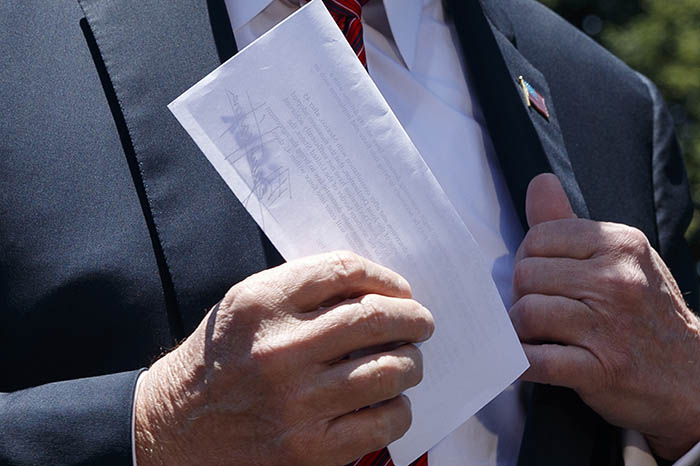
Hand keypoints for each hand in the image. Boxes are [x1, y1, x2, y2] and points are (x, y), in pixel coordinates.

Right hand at [134, 251, 433, 465]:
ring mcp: (296, 403)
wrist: (174, 429)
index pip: (344, 271)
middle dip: (414, 318)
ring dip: (412, 362)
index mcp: (262, 303)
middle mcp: (280, 350)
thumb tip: (376, 289)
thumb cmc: (220, 360)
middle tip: (422, 323)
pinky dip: (399, 408)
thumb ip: (301, 289)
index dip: (384, 277)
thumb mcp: (245, 306)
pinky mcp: (309, 449)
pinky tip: (389, 401)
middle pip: (377, 318)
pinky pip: (383, 422)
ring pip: (389, 370)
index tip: (400, 289)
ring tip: (408, 361)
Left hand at [511, 174, 699, 459]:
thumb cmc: (646, 311)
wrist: (693, 376)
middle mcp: (616, 280)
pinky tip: (529, 362)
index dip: (530, 260)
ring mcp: (609, 326)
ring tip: (539, 336)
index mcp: (619, 244)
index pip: (538, 238)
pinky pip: (536, 361)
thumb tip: (539, 182)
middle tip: (540, 312)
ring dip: (520, 331)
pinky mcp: (601, 369)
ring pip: (526, 314)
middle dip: (522, 296)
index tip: (544, 280)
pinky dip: (523, 364)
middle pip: (526, 276)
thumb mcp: (621, 256)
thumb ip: (570, 222)